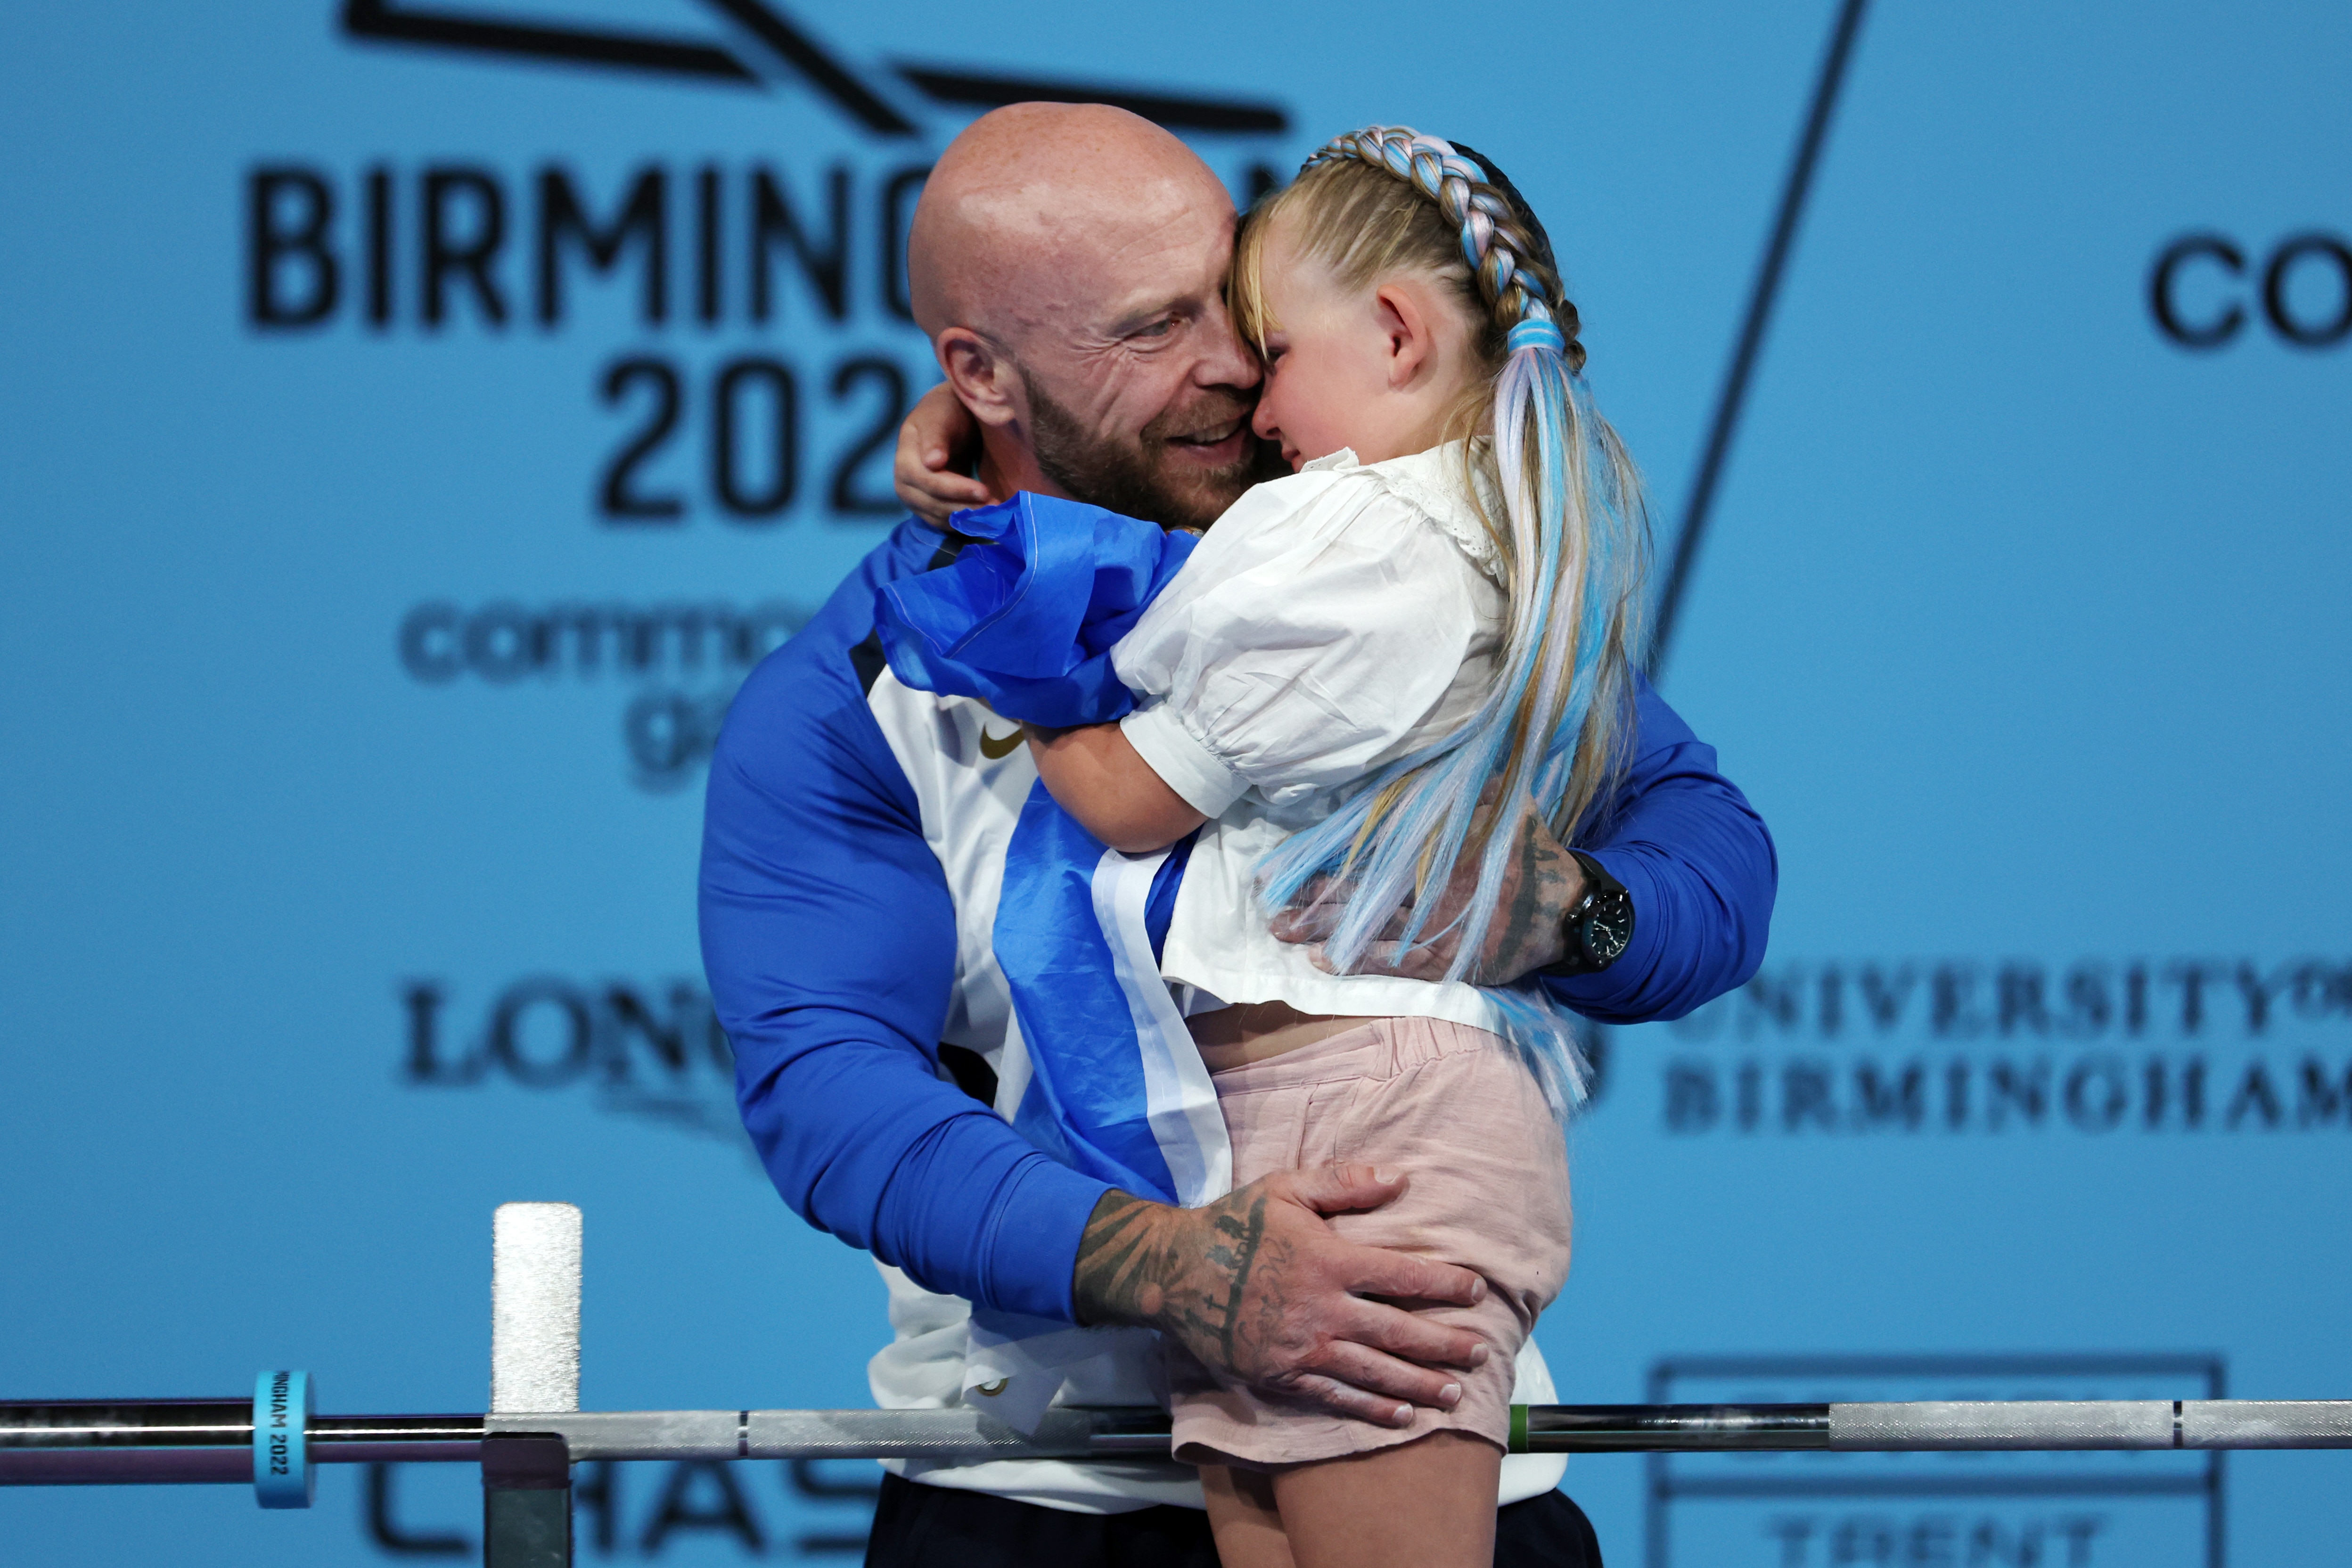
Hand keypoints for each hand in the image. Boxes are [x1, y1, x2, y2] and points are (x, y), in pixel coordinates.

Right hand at [893, 382, 994, 526]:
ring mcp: (915, 499)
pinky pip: (946, 524)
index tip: (984, 491)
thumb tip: (932, 462)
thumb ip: (936, 437)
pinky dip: (966, 524)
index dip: (955, 489)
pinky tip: (987, 520)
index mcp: (906, 458)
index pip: (928, 482)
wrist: (946, 419)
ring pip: (941, 518)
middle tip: (998, 507)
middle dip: (966, 507)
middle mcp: (904, 484)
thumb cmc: (946, 412)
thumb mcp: (940, 416)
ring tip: (997, 515)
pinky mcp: (928, 510)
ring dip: (969, 519)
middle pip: (934, 504)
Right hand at [1071, 1167, 1489, 1426]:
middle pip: (1398, 1334)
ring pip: (1373, 1373)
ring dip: (1419, 1385)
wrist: (1174, 1270)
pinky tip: (1400, 1417)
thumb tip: (1400, 1179)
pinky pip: (1334, 1397)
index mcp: (1328, 1261)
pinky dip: (1370, 1410)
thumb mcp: (1285, 1188)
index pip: (1402, 1276)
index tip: (1478, 1291)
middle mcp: (1322, 1309)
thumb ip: (1343, 1182)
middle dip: (1445, 1346)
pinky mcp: (1280, 1375)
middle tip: (1481, 1353)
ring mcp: (1301, 1348)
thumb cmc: (1234, 1223)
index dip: (1445, 1285)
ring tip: (1454, 1395)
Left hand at [1267, 789, 1583, 984]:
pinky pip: (1391, 962)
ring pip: (1367, 926)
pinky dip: (1357, 961)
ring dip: (1321, 930)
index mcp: (1440, 850)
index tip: (1292, 857)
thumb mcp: (1512, 810)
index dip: (1332, 853)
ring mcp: (1433, 928)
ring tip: (1280, 931)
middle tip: (1268, 900)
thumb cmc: (1532, 857)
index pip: (1377, 849)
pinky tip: (1322, 964)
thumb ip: (1480, 789)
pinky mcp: (1441, 960)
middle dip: (1313, 896)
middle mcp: (1430, 888)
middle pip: (1360, 890)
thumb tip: (1461, 759)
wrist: (1564, 914)